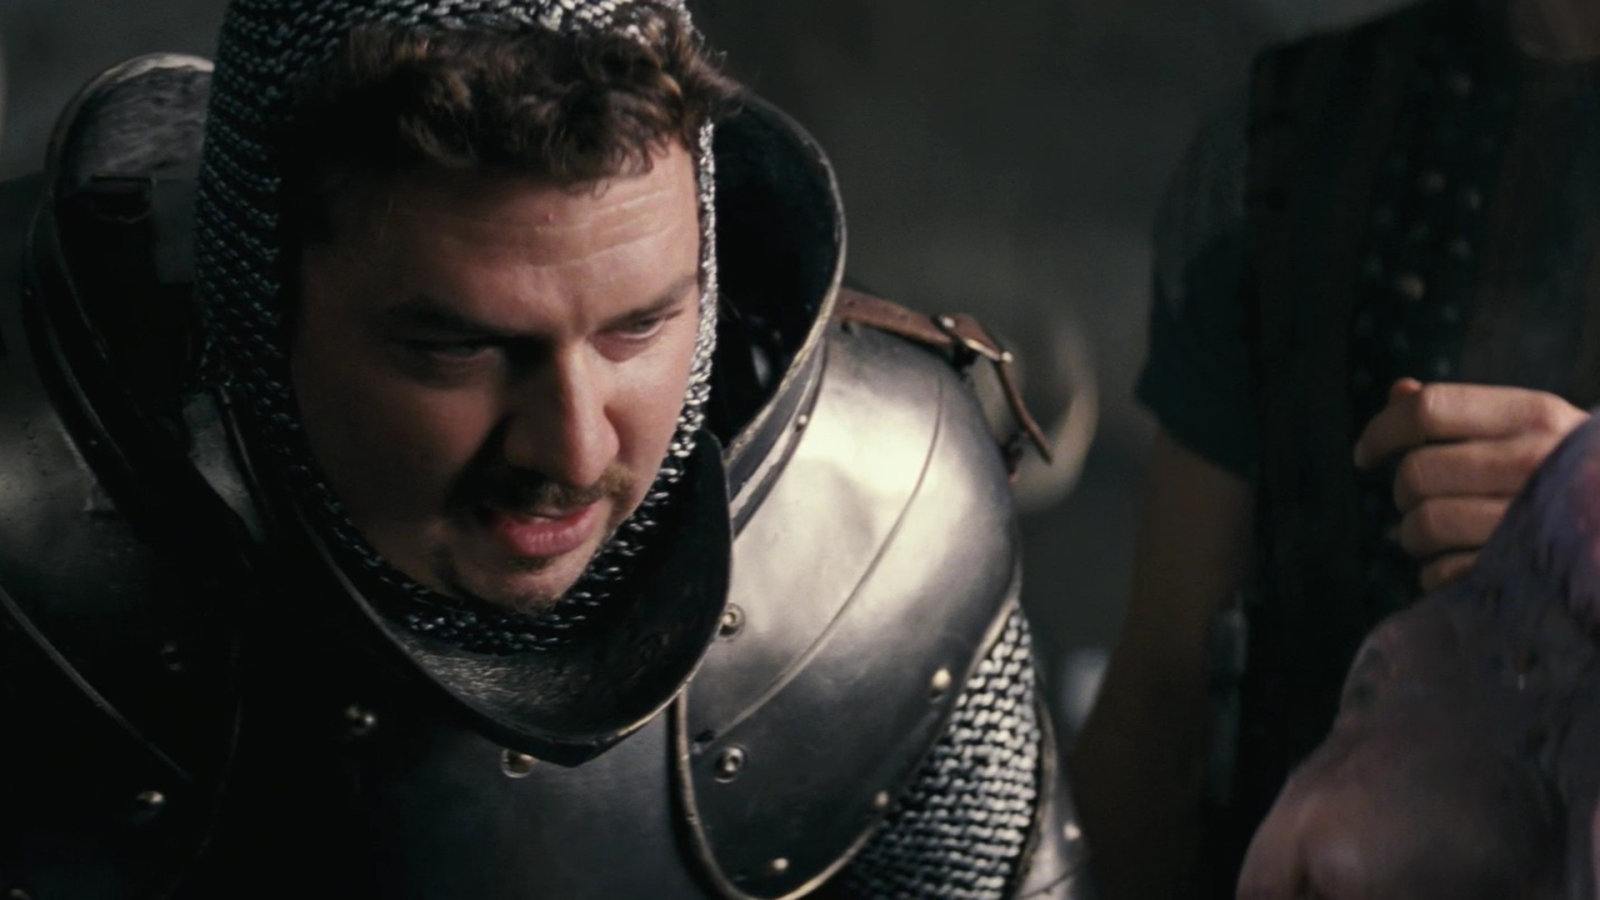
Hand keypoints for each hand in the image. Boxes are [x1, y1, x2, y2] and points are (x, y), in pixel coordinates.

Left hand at [1353, 378, 1588, 591]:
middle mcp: (1534, 461)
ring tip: (1433, 537)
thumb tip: (1399, 392)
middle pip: (1417, 471)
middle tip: (1415, 501)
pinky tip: (1456, 566)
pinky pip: (1443, 572)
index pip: (1430, 409)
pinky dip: (1436, 574)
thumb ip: (1466, 411)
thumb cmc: (1570, 472)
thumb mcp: (1535, 428)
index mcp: (1534, 415)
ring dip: (1413, 536)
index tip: (1364, 455)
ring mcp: (1530, 519)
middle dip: (1403, 492)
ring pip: (1424, 524)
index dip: (1382, 430)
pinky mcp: (1523, 571)